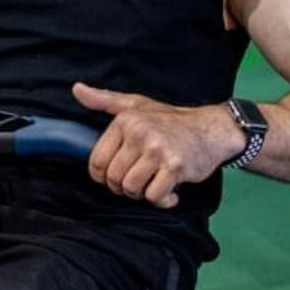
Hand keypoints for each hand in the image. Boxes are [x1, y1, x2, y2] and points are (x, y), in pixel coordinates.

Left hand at [73, 82, 240, 208]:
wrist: (212, 129)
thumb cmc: (171, 120)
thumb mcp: (137, 105)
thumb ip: (105, 101)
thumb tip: (76, 89)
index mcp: (126, 121)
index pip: (97, 162)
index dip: (104, 177)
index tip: (118, 176)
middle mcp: (140, 133)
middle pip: (113, 178)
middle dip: (124, 187)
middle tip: (140, 179)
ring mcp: (158, 149)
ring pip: (131, 188)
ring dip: (142, 193)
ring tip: (154, 183)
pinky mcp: (175, 166)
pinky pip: (154, 196)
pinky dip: (162, 199)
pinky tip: (170, 191)